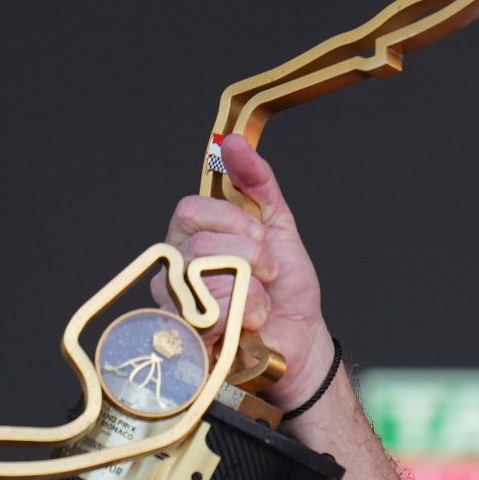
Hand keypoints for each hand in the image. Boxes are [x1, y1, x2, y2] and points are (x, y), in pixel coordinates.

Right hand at [157, 135, 336, 407]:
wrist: (301, 337)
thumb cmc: (286, 288)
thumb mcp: (279, 225)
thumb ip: (257, 182)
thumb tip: (232, 142)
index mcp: (194, 234)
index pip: (190, 209)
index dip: (230, 220)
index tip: (262, 236)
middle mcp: (177, 264)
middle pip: (200, 243)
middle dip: (249, 256)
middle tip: (268, 272)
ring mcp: (177, 301)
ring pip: (204, 277)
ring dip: (251, 289)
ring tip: (261, 302)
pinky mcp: (187, 334)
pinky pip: (209, 313)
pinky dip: (244, 314)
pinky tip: (251, 323)